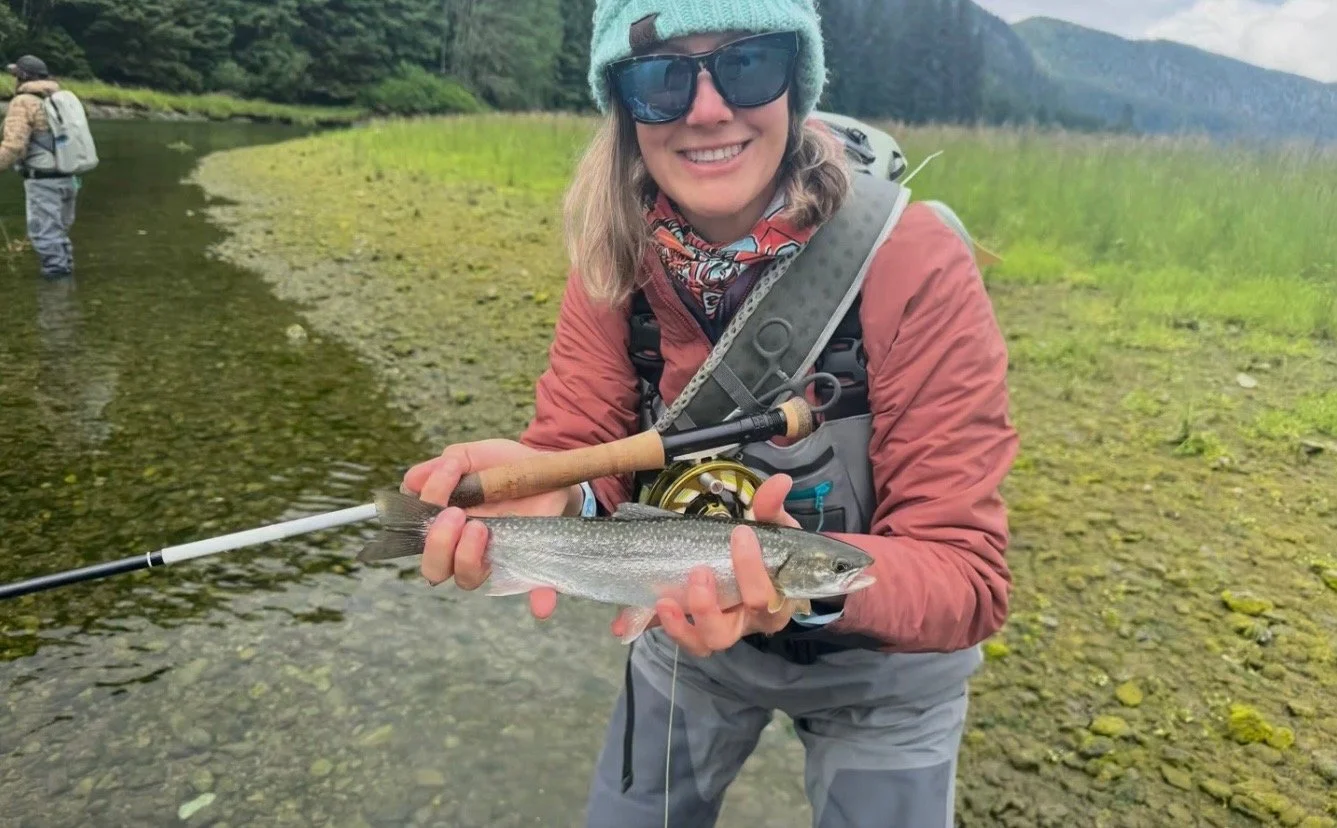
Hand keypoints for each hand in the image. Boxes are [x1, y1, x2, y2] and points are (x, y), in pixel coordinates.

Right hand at [402, 438, 579, 619]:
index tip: (449, 470)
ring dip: (467, 559)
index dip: (427, 502)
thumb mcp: (479, 455)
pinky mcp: (529, 565)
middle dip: (439, 544)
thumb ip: (449, 463)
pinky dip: (538, 600)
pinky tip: (542, 605)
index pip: (420, 529)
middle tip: (457, 515)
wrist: (548, 468)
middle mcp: (463, 547)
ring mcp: (494, 558)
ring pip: (467, 580)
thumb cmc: (505, 465)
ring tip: (482, 528)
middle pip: (434, 568)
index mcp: (446, 523)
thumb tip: (412, 480)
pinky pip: (532, 591)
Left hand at [609, 474, 802, 656]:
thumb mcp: (771, 528)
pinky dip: (644, 626)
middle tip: (697, 572)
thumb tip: (781, 481)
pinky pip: (668, 630)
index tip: (739, 532)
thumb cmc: (768, 551)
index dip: (751, 570)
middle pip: (726, 633)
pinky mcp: (689, 622)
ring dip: (679, 625)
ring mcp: (715, 626)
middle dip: (707, 607)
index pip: (765, 599)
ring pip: (699, 642)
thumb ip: (772, 508)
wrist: (757, 565)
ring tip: (663, 600)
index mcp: (771, 603)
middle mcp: (743, 622)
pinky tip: (621, 623)